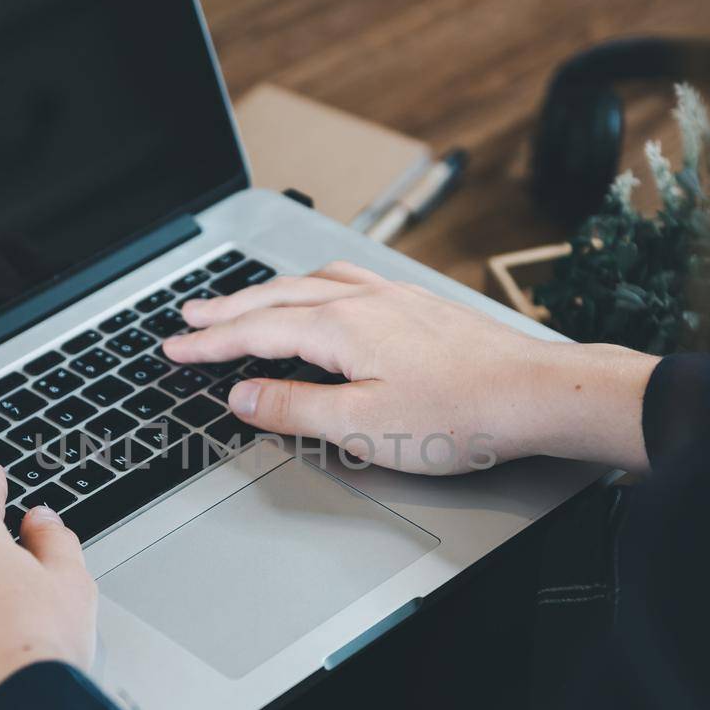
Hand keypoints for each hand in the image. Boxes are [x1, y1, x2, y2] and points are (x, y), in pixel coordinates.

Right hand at [163, 261, 659, 473]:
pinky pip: (349, 281)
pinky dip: (313, 286)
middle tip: (189, 318)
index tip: (174, 349)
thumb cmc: (460, 415)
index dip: (209, 345)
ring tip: (243, 303)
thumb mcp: (361, 427)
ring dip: (268, 293)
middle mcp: (364, 302)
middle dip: (227, 310)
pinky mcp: (420, 307)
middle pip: (276, 299)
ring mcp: (394, 299)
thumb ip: (294, 409)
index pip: (256, 332)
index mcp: (341, 329)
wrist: (536, 394)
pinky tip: (323, 294)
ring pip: (313, 284)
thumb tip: (242, 397)